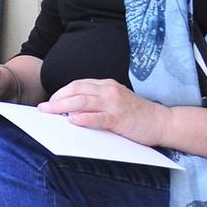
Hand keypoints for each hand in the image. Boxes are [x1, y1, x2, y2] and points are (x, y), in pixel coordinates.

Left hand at [39, 79, 171, 145]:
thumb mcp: (116, 101)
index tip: (49, 101)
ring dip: (62, 106)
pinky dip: (83, 118)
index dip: (61, 92)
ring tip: (49, 112)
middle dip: (56, 99)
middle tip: (43, 108)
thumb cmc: (137, 114)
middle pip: (76, 90)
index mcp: (107, 85)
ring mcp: (114, 104)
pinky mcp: (119, 118)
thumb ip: (97, 101)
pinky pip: (97, 117)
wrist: (162, 121)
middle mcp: (109, 91)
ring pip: (82, 101)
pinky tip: (71, 120)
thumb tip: (71, 109)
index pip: (77, 84)